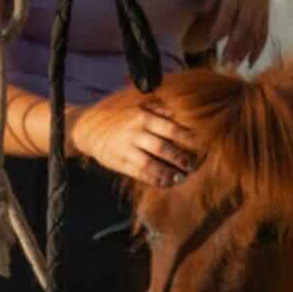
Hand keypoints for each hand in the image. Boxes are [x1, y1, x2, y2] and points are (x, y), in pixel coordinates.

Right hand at [72, 97, 200, 186]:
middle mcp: (135, 133)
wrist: (90, 128)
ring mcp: (126, 149)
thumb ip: (160, 110)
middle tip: (193, 166)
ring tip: (181, 178)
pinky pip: (138, 173)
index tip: (201, 146)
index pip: (170, 129)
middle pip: (162, 148)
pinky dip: (154, 180)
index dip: (187, 138)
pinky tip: (166, 183)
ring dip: (168, 173)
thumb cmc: (123, 118)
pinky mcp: (119, 162)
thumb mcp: (139, 108)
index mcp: (143, 118)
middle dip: (179, 158)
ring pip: (150, 164)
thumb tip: (182, 113)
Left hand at [189, 0, 270, 66]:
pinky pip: (263, 34)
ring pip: (254, 33)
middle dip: (233, 46)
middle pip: (242, 27)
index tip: (209, 42)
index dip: (219, 29)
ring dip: (245, 51)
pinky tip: (250, 63)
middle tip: (224, 64)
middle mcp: (249, 3)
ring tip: (234, 66)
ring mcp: (260, 10)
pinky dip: (258, 49)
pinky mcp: (266, 15)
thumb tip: (199, 14)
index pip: (226, 14)